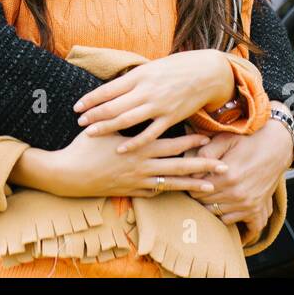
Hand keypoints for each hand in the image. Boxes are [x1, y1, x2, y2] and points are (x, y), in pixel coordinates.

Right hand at [38, 128, 230, 198]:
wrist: (68, 175)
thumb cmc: (84, 147)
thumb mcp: (104, 128)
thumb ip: (121, 117)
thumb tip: (133, 101)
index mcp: (138, 147)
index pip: (171, 144)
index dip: (190, 142)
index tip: (208, 139)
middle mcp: (142, 166)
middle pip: (179, 167)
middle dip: (203, 166)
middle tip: (226, 166)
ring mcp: (138, 182)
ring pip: (172, 184)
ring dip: (193, 184)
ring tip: (213, 186)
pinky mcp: (131, 192)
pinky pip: (156, 193)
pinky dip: (170, 192)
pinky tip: (182, 191)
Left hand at [73, 50, 234, 152]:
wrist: (206, 72)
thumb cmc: (177, 68)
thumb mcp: (152, 67)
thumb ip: (133, 79)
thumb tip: (112, 88)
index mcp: (140, 75)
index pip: (108, 89)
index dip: (91, 99)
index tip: (77, 107)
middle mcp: (146, 90)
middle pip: (113, 105)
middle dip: (94, 115)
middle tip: (79, 123)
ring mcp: (158, 105)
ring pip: (127, 120)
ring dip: (107, 127)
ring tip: (91, 133)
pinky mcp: (171, 118)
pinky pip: (149, 134)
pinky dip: (134, 142)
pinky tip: (121, 148)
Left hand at [186, 120, 291, 227]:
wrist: (277, 146)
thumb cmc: (249, 140)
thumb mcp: (225, 138)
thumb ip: (205, 152)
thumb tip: (190, 168)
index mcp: (227, 176)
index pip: (196, 190)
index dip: (192, 183)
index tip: (193, 177)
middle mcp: (237, 194)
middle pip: (205, 204)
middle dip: (199, 195)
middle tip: (201, 184)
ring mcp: (247, 204)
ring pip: (216, 214)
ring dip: (211, 206)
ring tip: (212, 193)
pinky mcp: (255, 209)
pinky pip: (233, 222)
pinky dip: (227, 217)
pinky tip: (225, 207)